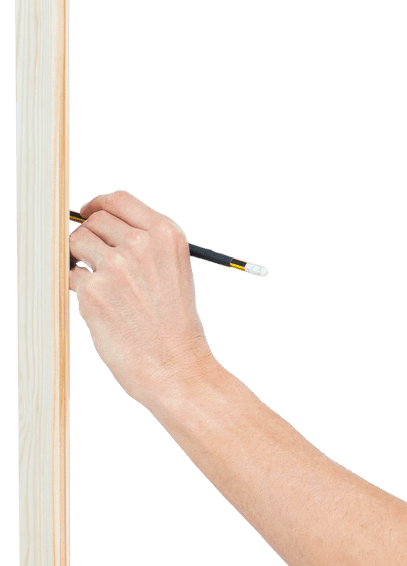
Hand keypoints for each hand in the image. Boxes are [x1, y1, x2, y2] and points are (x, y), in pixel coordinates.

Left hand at [68, 190, 217, 405]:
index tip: (88, 215)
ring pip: (75, 242)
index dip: (98, 205)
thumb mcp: (173, 272)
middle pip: (94, 220)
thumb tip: (97, 227)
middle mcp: (142, 244)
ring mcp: (116, 266)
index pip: (119, 200)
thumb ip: (145, 245)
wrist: (176, 366)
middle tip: (94, 261)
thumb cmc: (175, 324)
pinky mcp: (93, 290)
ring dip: (79, 260)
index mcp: (167, 235)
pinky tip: (101, 308)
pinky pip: (70, 276)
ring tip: (99, 285)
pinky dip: (79, 290)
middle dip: (89, 237)